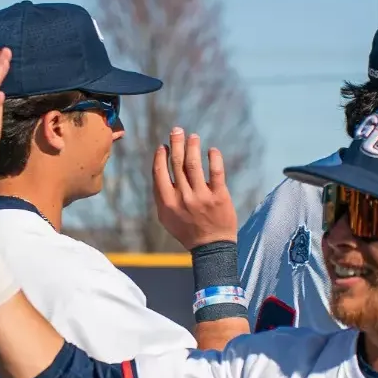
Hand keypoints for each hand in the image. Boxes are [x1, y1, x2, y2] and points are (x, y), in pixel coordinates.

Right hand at [152, 127, 236, 249]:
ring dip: (193, 146)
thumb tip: (158, 170)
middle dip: (176, 143)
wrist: (211, 248)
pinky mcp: (219, 196)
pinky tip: (212, 150)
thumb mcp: (166, 217)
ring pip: (194, 164)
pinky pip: (216, 172)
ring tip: (194, 136)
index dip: (161, 156)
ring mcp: (201, 197)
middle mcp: (183, 198)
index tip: (164, 146)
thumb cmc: (187, 231)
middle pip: (177, 164)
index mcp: (167, 202)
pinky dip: (214, 158)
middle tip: (177, 130)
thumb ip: (161, 196)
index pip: (160, 172)